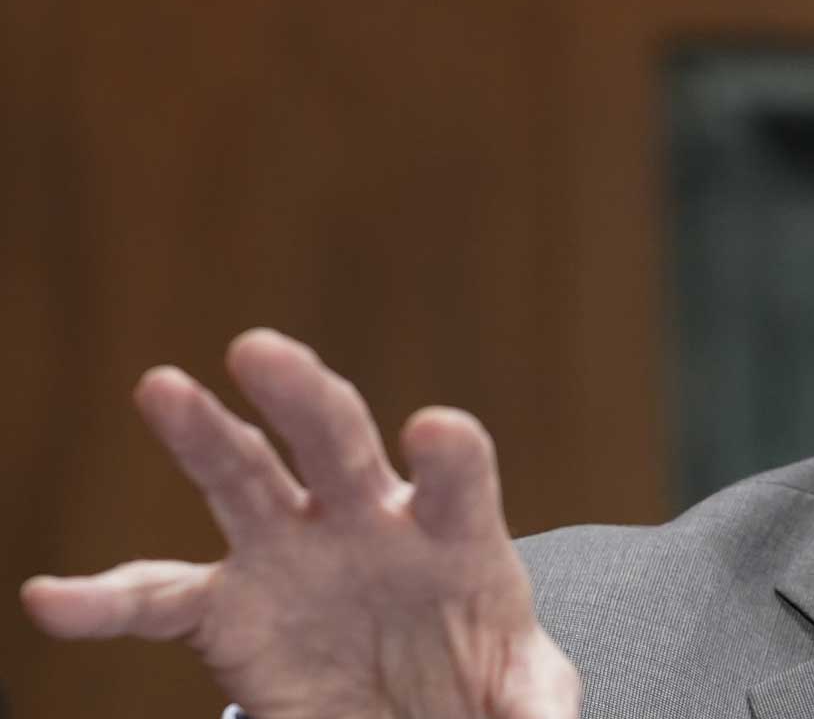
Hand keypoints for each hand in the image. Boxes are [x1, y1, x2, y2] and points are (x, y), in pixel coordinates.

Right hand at [19, 328, 580, 718]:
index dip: (448, 453)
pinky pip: (160, 599)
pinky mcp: (232, 607)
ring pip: (243, 479)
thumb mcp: (527, 697)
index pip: (456, 476)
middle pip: (337, 442)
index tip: (434, 430)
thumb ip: (536, 709)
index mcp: (453, 531)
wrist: (418, 711)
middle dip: (304, 397)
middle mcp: (367, 520)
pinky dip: (104, 602)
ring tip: (163, 387)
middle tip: (265, 352)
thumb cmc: (482, 680)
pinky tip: (54, 598)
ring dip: (204, 434)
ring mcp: (294, 552)